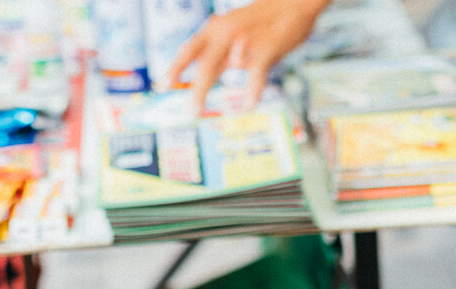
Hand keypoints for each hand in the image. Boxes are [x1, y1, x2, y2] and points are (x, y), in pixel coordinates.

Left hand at [168, 0, 328, 110]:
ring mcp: (245, 40)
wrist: (294, 2)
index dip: (175, 68)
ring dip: (203, 90)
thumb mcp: (233, 32)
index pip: (189, 49)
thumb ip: (219, 54)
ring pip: (220, 67)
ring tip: (197, 111)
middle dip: (192, 88)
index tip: (160, 86)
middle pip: (203, 63)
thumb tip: (202, 78)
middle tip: (186, 111)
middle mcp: (226, 33)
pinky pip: (255, 74)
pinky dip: (251, 92)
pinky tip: (248, 105)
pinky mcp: (266, 48)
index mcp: (216, 29)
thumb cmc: (261, 22)